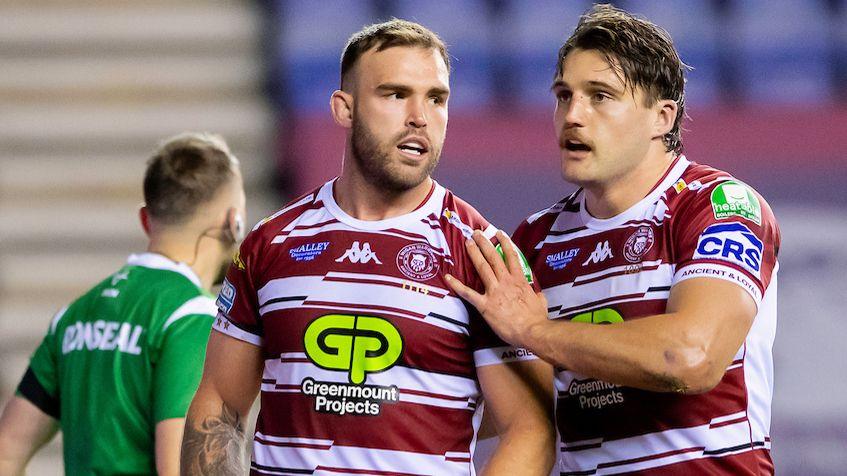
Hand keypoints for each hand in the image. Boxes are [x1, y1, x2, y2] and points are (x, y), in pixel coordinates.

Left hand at [445, 230, 549, 347]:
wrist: (532, 331)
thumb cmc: (536, 319)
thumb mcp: (541, 303)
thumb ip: (537, 295)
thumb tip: (538, 294)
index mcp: (519, 280)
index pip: (512, 257)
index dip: (505, 243)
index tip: (500, 234)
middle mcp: (506, 282)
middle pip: (494, 257)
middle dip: (485, 243)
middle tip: (476, 233)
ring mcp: (494, 292)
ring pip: (482, 268)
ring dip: (474, 254)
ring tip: (467, 242)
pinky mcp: (485, 305)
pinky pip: (468, 293)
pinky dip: (457, 285)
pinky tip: (448, 277)